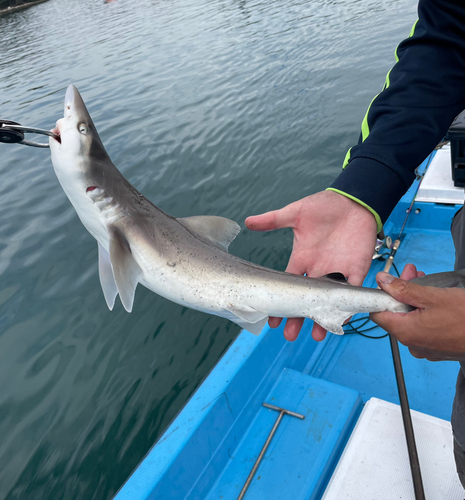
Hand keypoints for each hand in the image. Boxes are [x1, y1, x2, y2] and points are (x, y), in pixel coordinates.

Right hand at [245, 190, 377, 340]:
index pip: (288, 285)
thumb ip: (272, 220)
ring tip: (315, 335)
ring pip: (327, 301)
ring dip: (322, 318)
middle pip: (305, 299)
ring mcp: (336, 272)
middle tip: (289, 335)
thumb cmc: (324, 206)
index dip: (280, 302)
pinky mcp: (356, 270)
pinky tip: (342, 321)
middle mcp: (317, 269)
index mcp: (302, 258)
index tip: (271, 318)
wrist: (353, 200)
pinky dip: (349, 306)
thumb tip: (247, 221)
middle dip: (297, 317)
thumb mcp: (295, 213)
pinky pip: (353, 292)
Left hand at [371, 264, 464, 360]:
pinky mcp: (437, 348)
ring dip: (414, 299)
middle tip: (411, 273)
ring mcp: (425, 348)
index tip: (388, 282)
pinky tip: (434, 298)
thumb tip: (381, 280)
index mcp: (405, 332)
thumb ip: (403, 288)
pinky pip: (423, 327)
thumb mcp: (432, 296)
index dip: (380, 296)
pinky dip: (424, 312)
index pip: (377, 314)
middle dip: (401, 291)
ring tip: (423, 281)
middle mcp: (411, 344)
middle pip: (395, 314)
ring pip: (410, 319)